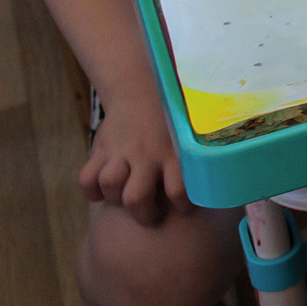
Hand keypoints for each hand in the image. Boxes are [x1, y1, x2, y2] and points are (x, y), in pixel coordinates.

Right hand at [77, 76, 185, 225]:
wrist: (138, 91)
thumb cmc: (167, 124)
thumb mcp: (185, 137)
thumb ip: (191, 162)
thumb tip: (219, 185)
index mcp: (173, 153)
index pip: (179, 190)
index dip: (181, 206)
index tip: (182, 209)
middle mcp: (147, 154)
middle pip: (137, 197)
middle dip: (143, 214)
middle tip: (149, 215)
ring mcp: (121, 152)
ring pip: (110, 184)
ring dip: (114, 199)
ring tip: (124, 198)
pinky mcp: (100, 149)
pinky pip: (87, 178)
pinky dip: (91, 191)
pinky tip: (101, 192)